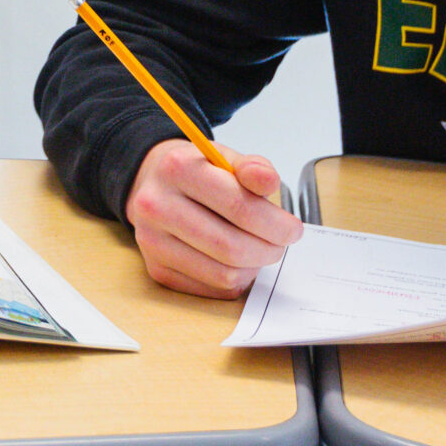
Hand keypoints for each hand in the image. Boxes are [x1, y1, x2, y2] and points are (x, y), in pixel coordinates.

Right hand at [124, 138, 301, 297]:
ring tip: (258, 250)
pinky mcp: (156, 269)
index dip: (276, 224)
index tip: (292, 230)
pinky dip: (236, 279)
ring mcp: (152, 241)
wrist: (155, 186)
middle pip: (231, 246)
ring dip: (254, 267)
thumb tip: (268, 181)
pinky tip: (237, 261)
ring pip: (224, 273)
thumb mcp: (226, 158)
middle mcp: (156, 205)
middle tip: (279, 244)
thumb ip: (252, 167)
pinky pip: (212, 287)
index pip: (238, 206)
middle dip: (269, 250)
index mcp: (177, 168)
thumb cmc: (199, 174)